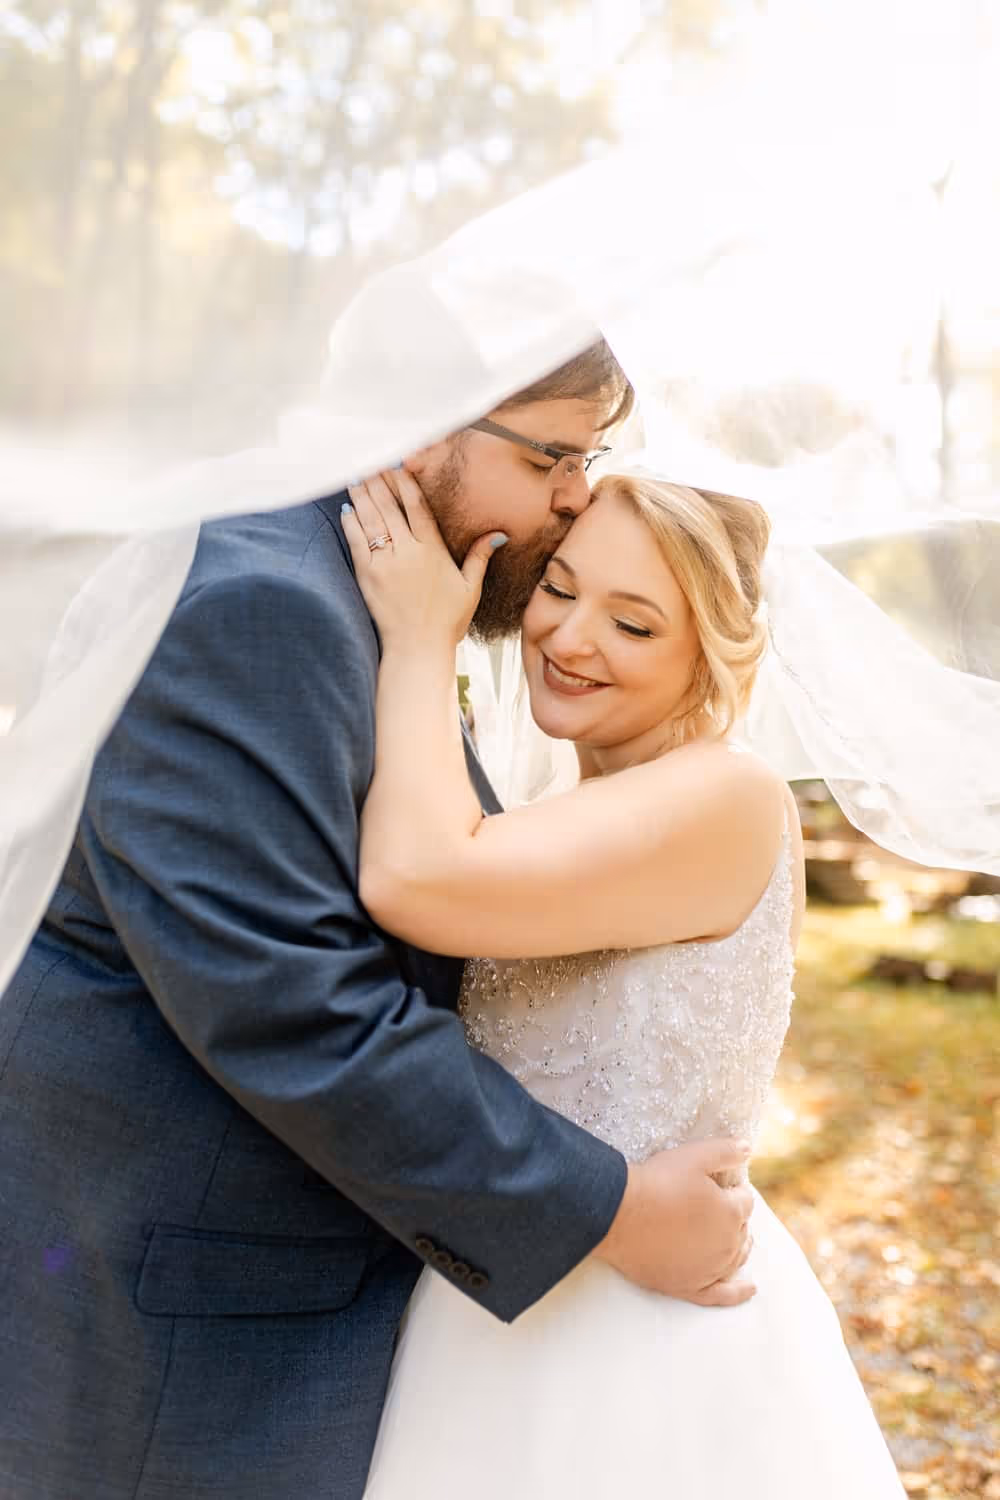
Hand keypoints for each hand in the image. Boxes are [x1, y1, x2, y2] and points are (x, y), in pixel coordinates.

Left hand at [341, 470, 506, 648]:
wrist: (418, 648)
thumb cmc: (447, 621)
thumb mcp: (470, 587)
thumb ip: (480, 556)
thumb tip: (499, 534)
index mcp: (433, 550)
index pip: (418, 507)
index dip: (406, 482)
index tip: (398, 464)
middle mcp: (409, 551)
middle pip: (391, 507)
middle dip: (379, 481)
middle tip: (370, 462)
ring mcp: (386, 562)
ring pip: (372, 519)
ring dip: (363, 495)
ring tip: (355, 476)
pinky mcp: (368, 575)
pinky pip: (357, 541)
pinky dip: (351, 523)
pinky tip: (347, 508)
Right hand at [592, 1138, 756, 1307]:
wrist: (619, 1215)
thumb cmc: (656, 1182)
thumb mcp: (693, 1156)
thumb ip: (725, 1151)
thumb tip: (747, 1148)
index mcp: (731, 1212)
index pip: (745, 1200)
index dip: (734, 1189)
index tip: (720, 1184)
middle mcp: (727, 1244)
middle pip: (742, 1229)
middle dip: (735, 1216)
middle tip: (715, 1205)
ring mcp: (710, 1270)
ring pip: (736, 1258)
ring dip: (739, 1245)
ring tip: (736, 1237)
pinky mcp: (690, 1287)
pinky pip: (723, 1295)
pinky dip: (739, 1292)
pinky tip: (750, 1288)